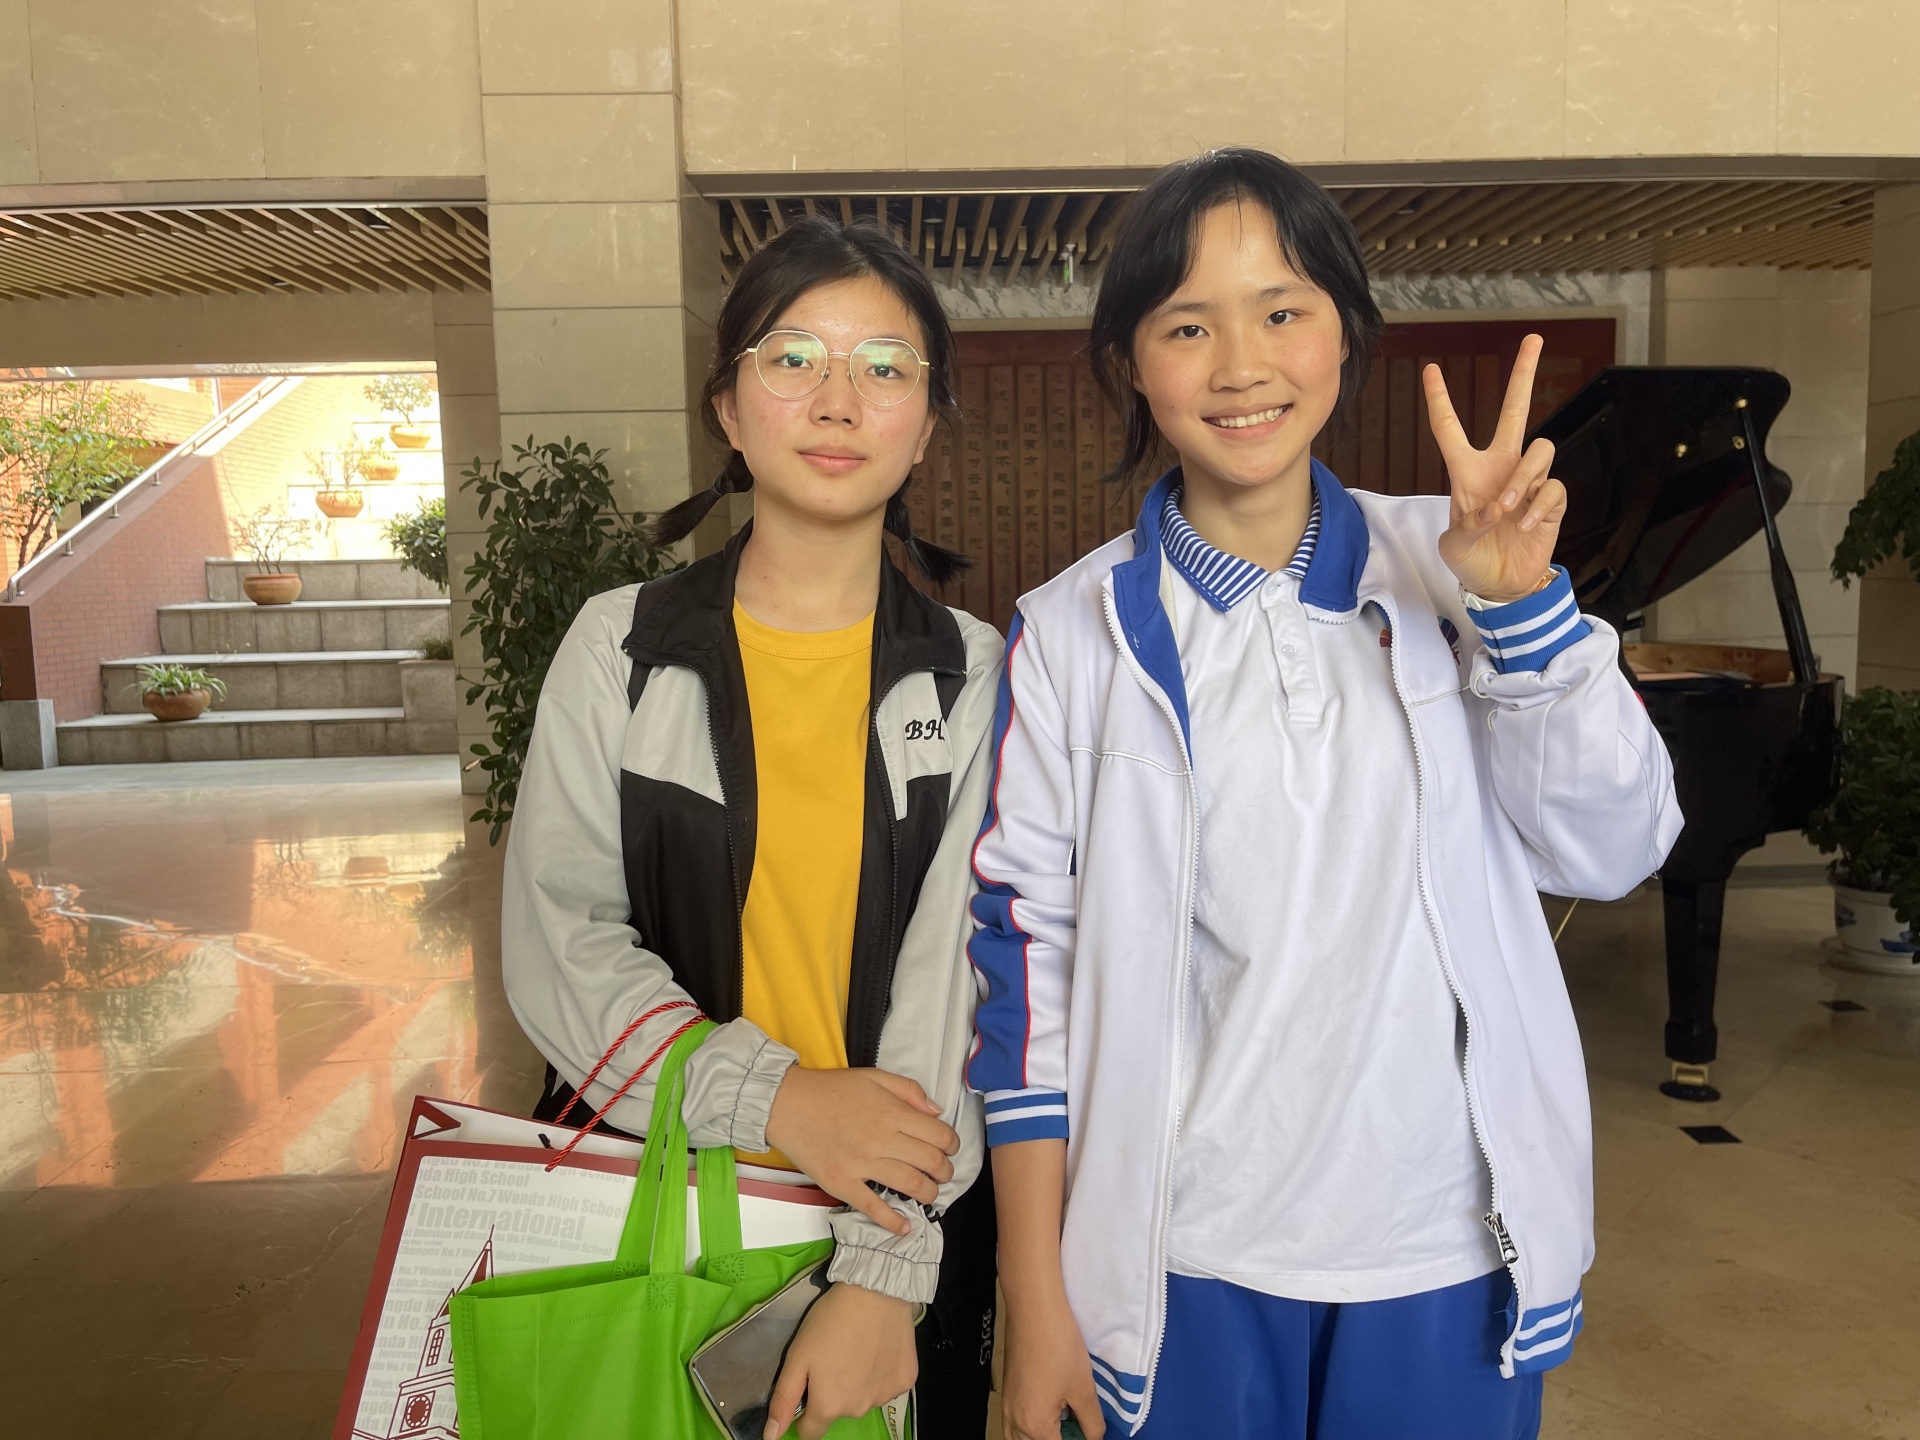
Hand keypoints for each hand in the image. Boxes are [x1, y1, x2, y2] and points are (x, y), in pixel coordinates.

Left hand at [764, 1283, 915, 1439]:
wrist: (876, 1290)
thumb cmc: (831, 1321)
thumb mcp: (797, 1356)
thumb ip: (783, 1400)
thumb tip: (771, 1436)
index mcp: (829, 1406)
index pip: (811, 1432)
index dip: (804, 1414)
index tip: (809, 1386)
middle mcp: (858, 1409)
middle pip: (838, 1412)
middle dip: (833, 1392)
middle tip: (833, 1357)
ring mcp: (885, 1396)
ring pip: (864, 1398)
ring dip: (858, 1383)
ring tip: (857, 1348)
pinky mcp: (906, 1381)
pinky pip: (887, 1385)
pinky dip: (881, 1373)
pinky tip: (878, 1348)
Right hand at [765, 1067, 958, 1235]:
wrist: (786, 1103)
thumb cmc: (831, 1089)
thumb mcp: (874, 1076)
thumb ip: (909, 1091)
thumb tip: (936, 1112)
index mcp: (892, 1112)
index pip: (940, 1135)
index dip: (952, 1145)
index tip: (949, 1149)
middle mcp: (882, 1140)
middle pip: (930, 1163)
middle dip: (945, 1172)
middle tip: (942, 1173)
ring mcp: (862, 1165)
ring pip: (911, 1186)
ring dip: (929, 1194)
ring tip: (929, 1193)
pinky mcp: (842, 1183)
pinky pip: (873, 1207)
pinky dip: (893, 1222)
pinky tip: (905, 1227)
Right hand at [1000, 1289, 1104, 1439]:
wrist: (1034, 1311)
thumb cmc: (1060, 1349)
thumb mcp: (1083, 1389)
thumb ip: (1091, 1422)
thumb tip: (1094, 1438)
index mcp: (1035, 1426)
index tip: (1089, 1432)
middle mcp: (1015, 1421)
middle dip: (1059, 1439)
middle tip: (1079, 1428)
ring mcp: (1007, 1406)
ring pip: (1019, 1438)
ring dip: (1041, 1437)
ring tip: (1064, 1423)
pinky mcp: (1007, 1390)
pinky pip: (1014, 1423)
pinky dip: (1029, 1427)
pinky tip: (1050, 1411)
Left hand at [1424, 334, 1567, 603]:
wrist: (1501, 585)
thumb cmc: (1471, 559)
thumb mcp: (1453, 546)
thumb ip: (1467, 526)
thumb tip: (1495, 508)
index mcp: (1467, 471)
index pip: (1449, 428)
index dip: (1439, 400)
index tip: (1430, 369)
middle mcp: (1501, 466)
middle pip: (1515, 410)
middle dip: (1524, 374)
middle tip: (1533, 338)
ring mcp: (1529, 480)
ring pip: (1539, 450)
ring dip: (1523, 478)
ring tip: (1509, 508)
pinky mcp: (1552, 499)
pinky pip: (1554, 487)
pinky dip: (1539, 507)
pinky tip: (1526, 526)